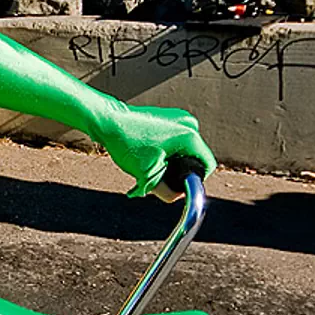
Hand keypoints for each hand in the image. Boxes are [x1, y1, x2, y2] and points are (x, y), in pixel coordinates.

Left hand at [96, 104, 215, 198]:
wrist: (107, 120)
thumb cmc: (126, 143)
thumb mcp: (148, 175)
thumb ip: (167, 192)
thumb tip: (178, 197)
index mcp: (190, 137)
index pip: (207, 166)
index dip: (194, 182)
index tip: (176, 187)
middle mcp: (189, 125)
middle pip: (193, 159)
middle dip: (176, 173)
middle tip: (154, 179)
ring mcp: (179, 119)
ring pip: (181, 151)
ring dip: (167, 164)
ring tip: (145, 168)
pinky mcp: (168, 117)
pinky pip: (173, 141)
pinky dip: (162, 153)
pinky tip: (144, 157)